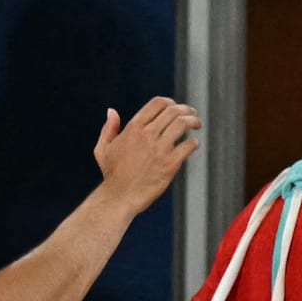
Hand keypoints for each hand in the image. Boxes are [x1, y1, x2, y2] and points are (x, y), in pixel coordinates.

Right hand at [93, 97, 202, 214]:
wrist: (120, 197)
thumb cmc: (112, 175)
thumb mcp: (103, 149)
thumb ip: (108, 128)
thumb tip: (112, 111)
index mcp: (133, 128)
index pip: (158, 103)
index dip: (170, 102)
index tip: (176, 107)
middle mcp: (147, 135)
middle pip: (173, 111)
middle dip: (186, 110)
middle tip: (192, 113)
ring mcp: (160, 149)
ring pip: (183, 124)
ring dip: (194, 121)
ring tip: (198, 124)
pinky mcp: (170, 164)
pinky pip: (188, 146)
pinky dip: (194, 143)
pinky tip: (193, 145)